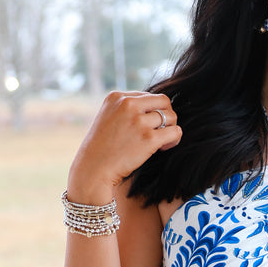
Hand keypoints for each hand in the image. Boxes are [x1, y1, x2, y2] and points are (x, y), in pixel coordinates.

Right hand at [66, 91, 182, 203]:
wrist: (93, 170)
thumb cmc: (101, 148)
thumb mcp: (108, 118)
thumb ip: (125, 109)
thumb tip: (153, 109)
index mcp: (117, 97)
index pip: (148, 96)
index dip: (151, 112)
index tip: (146, 126)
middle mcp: (128, 104)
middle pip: (163, 101)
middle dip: (167, 115)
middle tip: (161, 131)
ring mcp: (138, 121)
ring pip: (171, 116)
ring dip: (170, 129)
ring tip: (161, 142)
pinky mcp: (148, 139)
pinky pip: (175, 132)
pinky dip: (174, 139)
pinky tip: (164, 148)